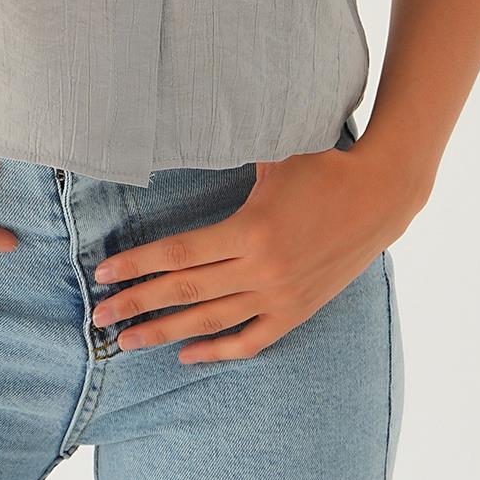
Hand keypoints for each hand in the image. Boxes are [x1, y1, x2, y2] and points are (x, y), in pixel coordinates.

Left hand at [89, 136, 419, 362]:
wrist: (381, 195)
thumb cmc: (322, 163)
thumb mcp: (273, 150)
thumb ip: (228, 145)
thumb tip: (181, 124)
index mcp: (251, 229)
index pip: (179, 254)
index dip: (138, 265)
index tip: (104, 274)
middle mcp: (262, 269)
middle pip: (186, 292)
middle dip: (138, 304)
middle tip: (98, 316)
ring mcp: (280, 295)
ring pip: (211, 321)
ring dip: (166, 333)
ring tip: (127, 341)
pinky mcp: (297, 310)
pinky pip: (251, 339)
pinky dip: (217, 350)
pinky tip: (186, 355)